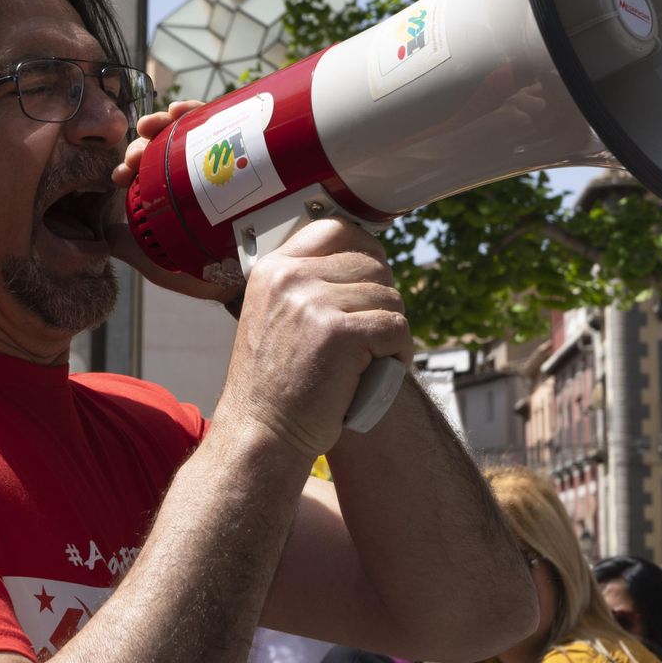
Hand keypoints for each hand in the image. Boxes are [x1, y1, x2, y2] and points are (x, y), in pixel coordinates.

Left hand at [105, 100, 242, 303]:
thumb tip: (102, 233)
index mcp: (169, 196)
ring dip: (162, 122)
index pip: (145, 170)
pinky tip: (180, 111)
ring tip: (153, 125)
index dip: (129, 166)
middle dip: (142, 144)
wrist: (247, 279)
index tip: (120, 175)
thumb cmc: (204, 275)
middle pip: (160, 148)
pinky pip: (215, 124)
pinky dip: (194, 112)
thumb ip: (128, 247)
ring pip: (184, 132)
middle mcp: (189, 178)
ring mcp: (215, 165)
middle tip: (136, 157)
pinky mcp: (239, 154)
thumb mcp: (158, 262)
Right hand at [214, 219, 410, 459]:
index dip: (365, 252)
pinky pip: (397, 329)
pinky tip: (377, 372)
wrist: (263, 433)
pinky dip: (398, 354)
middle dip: (381, 302)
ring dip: (390, 332)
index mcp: (273, 269)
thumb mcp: (276, 316)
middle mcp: (290, 278)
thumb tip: (364, 260)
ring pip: (390, 298)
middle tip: (368, 337)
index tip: (370, 281)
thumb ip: (306, 286)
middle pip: (372, 264)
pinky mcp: (341, 334)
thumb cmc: (275, 385)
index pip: (336, 229)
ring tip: (367, 360)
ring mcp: (313, 303)